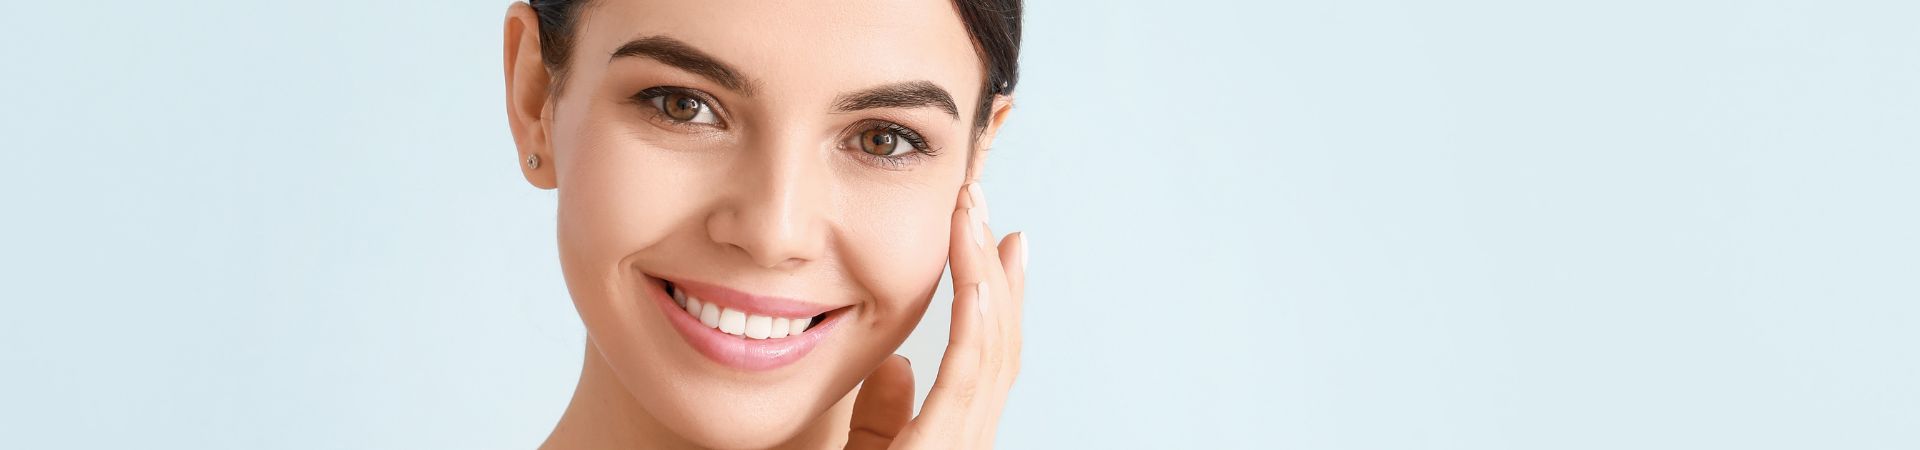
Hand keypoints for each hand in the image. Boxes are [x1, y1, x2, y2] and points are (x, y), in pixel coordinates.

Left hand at [846, 181, 1026, 449]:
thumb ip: (883, 417)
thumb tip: (896, 366)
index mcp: (956, 433)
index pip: (985, 355)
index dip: (995, 294)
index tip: (996, 242)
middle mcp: (972, 437)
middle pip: (998, 340)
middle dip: (993, 266)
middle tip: (982, 205)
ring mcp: (965, 444)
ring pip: (988, 346)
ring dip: (982, 274)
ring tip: (973, 216)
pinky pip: (965, 377)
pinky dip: (974, 325)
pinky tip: (975, 281)